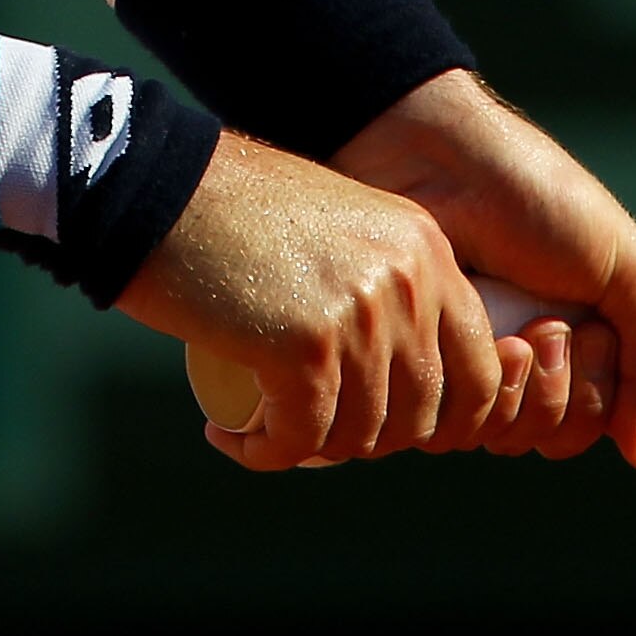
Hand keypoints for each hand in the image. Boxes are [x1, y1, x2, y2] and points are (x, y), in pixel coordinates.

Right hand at [120, 134, 535, 469]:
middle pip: (424, 415)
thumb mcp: (342, 230)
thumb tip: (404, 381)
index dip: (441, 421)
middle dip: (369, 440)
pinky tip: (231, 437)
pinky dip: (264, 451)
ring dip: (312, 447)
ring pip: (362, 434)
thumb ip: (386, 282)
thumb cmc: (234, 209)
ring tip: (264, 427)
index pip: (480, 371)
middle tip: (310, 426)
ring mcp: (363, 315)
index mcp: (428, 251)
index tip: (381, 427)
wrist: (155, 184)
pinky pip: (302, 437)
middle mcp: (410, 282)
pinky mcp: (307, 347)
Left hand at [334, 73, 635, 468]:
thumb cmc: (537, 195)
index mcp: (578, 336)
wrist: (442, 157)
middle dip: (567, 387)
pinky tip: (481, 336)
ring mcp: (469, 362)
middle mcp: (524, 358)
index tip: (595, 333)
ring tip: (521, 327)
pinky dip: (481, 388)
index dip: (606, 396)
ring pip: (509, 436)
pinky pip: (457, 424)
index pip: (602, 421)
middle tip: (551, 326)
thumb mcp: (622, 266)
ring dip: (528, 386)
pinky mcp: (421, 364)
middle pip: (558, 435)